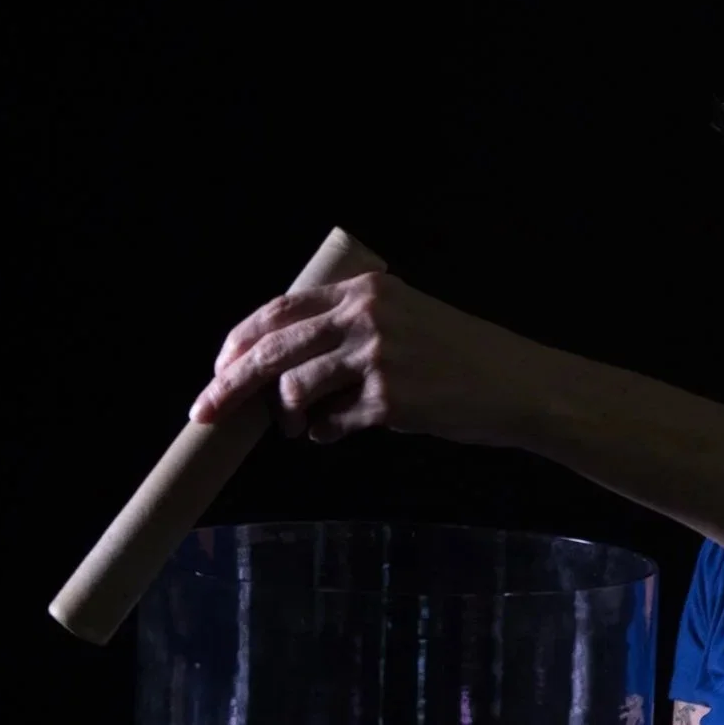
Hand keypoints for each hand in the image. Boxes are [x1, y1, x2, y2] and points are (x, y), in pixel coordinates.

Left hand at [188, 272, 550, 447]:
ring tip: (298, 428)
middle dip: (230, 384)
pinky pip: (332, 423)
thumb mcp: (406, 320)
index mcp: (366, 292)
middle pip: (273, 349)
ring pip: (296, 389)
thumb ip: (351, 328)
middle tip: (206, 411)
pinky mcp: (390, 401)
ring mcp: (378, 360)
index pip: (281, 310)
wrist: (517, 384)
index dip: (240, 340)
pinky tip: (337, 432)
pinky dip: (325, 432)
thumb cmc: (462, 357)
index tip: (218, 367)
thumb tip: (287, 364)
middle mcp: (367, 318)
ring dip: (287, 415)